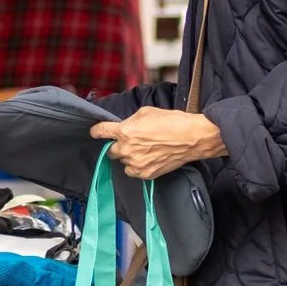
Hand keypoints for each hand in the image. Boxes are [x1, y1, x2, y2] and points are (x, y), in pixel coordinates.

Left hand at [89, 108, 225, 178]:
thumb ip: (130, 120)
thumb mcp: (146, 112)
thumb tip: (125, 126)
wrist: (191, 137)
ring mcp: (136, 164)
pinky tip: (147, 158)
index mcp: (125, 132)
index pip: (101, 132)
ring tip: (142, 150)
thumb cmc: (172, 121)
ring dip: (127, 156)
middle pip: (110, 151)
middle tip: (129, 141)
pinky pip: (133, 171)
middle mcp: (127, 149)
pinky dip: (136, 166)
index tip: (95, 132)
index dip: (96, 131)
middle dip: (116, 145)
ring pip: (122, 162)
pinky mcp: (146, 173)